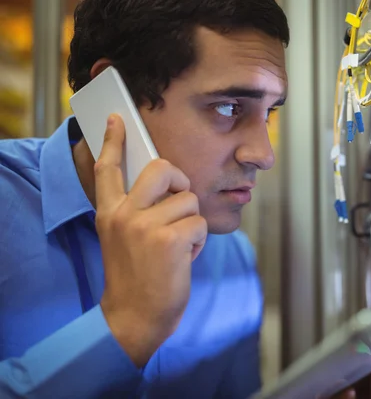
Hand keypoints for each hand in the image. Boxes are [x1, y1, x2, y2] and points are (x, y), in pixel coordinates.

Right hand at [95, 114, 206, 366]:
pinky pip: (199, 223)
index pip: (107, 168)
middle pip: (162, 168)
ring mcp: (145, 226)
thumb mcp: (122, 238)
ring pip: (189, 200)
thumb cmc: (137, 276)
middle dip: (180, 181)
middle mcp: (124, 214)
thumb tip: (164, 184)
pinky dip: (198, 241)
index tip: (116, 119)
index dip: (111, 141)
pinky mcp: (169, 239)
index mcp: (109, 212)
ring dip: (191, 223)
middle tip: (179, 201)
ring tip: (177, 245)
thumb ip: (134, 210)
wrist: (134, 316)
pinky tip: (184, 257)